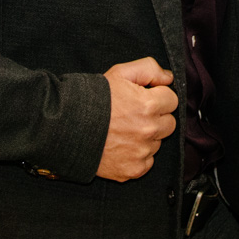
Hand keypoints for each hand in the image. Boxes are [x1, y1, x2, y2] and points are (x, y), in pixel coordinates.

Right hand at [97, 57, 177, 181]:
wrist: (66, 127)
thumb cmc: (93, 98)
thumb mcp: (120, 73)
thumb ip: (149, 68)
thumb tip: (168, 78)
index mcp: (149, 105)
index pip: (172, 100)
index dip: (158, 97)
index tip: (143, 98)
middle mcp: (149, 130)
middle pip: (169, 123)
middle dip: (156, 117)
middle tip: (134, 115)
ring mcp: (141, 152)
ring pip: (157, 143)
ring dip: (147, 137)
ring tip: (124, 130)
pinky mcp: (133, 170)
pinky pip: (147, 162)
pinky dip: (138, 156)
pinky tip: (122, 146)